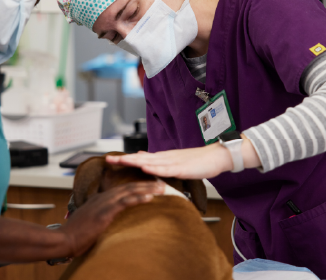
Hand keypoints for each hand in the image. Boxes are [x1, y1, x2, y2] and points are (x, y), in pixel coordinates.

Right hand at [59, 181, 163, 256]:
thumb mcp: (89, 220)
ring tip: (161, 188)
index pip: (122, 189)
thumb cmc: (76, 233)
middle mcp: (103, 198)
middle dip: (146, 184)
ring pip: (129, 191)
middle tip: (162, 183)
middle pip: (129, 187)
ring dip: (146, 188)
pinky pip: (124, 203)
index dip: (137, 185)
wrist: (64, 239)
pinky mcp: (104, 212)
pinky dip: (137, 198)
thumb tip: (108, 219)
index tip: (150, 184)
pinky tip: (149, 197)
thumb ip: (100, 216)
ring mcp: (103, 204)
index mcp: (99, 199)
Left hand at [106, 143, 231, 178]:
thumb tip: (142, 157)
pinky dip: (155, 168)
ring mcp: (174, 162)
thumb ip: (158, 160)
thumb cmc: (198, 161)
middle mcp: (165, 158)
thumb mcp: (174, 161)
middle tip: (108, 160)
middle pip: (141, 159)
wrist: (217, 156)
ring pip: (151, 162)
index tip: (109, 160)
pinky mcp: (183, 168)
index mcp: (163, 158)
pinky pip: (167, 169)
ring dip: (136, 162)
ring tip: (122, 161)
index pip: (140, 159)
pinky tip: (146, 167)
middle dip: (124, 160)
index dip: (125, 159)